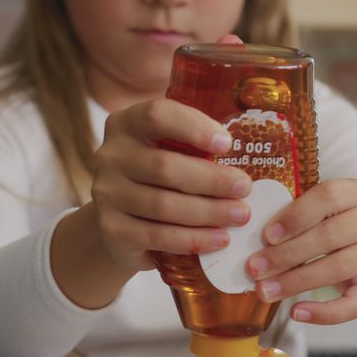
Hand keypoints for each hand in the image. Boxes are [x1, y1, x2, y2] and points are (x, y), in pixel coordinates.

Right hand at [88, 98, 253, 271]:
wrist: (122, 223)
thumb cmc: (159, 179)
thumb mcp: (171, 151)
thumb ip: (196, 145)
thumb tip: (250, 148)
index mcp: (127, 124)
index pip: (157, 115)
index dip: (194, 128)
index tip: (227, 144)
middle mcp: (110, 155)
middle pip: (165, 167)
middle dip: (212, 180)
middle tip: (245, 189)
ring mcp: (106, 194)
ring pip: (163, 205)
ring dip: (208, 213)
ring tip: (240, 216)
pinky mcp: (111, 229)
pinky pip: (157, 236)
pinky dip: (192, 240)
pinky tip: (219, 240)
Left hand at [245, 179, 356, 324]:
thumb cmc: (343, 220)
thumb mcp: (329, 205)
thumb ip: (300, 212)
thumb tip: (256, 237)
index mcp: (355, 193)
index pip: (327, 197)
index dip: (295, 216)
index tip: (267, 235)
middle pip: (329, 237)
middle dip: (286, 254)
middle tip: (255, 268)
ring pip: (336, 269)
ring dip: (296, 282)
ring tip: (265, 290)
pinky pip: (353, 305)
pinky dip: (324, 314)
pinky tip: (297, 312)